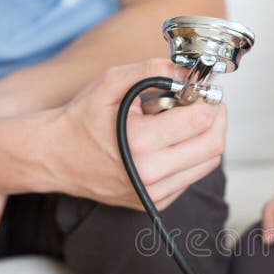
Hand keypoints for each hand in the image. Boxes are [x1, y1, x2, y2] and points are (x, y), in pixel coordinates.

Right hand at [57, 59, 225, 210]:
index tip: (202, 90)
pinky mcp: (156, 203)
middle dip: (217, 119)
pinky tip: (171, 143)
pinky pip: (191, 177)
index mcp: (139, 142)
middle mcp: (150, 173)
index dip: (209, 101)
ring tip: (185, 122)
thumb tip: (188, 73)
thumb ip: (152, 71)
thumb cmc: (82, 118)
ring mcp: (154, 193)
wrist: (55, 157)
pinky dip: (191, 157)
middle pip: (213, 147)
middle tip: (206, 103)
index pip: (200, 121)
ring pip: (207, 164)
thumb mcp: (111, 82)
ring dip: (206, 138)